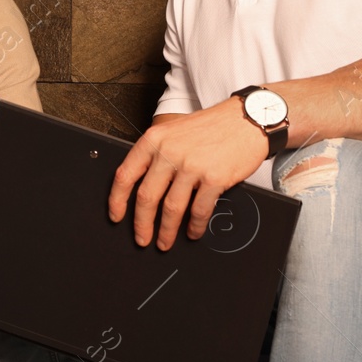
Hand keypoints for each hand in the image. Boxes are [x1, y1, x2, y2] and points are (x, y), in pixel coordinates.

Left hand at [108, 99, 267, 249]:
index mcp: (153, 140)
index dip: (117, 200)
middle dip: (142, 224)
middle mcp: (169, 152)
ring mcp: (191, 166)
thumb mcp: (172, 132)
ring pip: (171, 208)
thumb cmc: (210, 127)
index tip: (116, 216)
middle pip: (146, 197)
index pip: (125, 175)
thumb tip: (143, 186)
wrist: (245, 119)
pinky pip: (199, 210)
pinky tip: (192, 232)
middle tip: (142, 238)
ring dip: (167, 230)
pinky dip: (194, 226)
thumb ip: (156, 154)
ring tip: (165, 241)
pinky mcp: (214, 178)